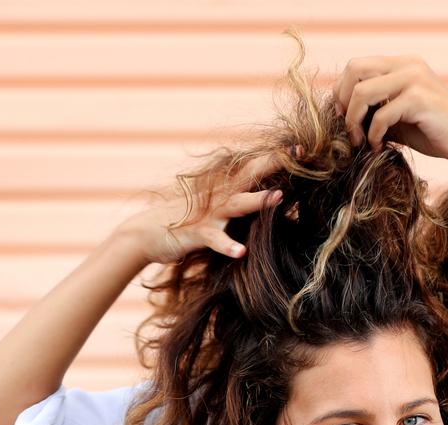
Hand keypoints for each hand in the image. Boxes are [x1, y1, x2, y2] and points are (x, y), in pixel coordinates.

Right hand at [113, 154, 283, 265]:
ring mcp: (208, 214)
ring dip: (258, 201)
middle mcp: (219, 196)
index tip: (303, 147)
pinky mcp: (197, 234)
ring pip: (237, 204)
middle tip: (300, 154)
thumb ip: (235, 202)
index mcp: (224, 189)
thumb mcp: (212, 208)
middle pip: (250, 175)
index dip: (277, 157)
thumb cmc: (182, 222)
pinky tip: (241, 252)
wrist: (144, 234)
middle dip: (275, 164)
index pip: (254, 168)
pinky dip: (227, 246)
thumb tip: (263, 198)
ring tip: (279, 197)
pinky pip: (215, 240)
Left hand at [333, 55, 447, 166]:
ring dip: (354, 121)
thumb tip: (342, 115)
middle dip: (343, 103)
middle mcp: (407, 64)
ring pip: (362, 92)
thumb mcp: (398, 117)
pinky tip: (379, 147)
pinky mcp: (419, 98)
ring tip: (361, 142)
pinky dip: (374, 135)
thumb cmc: (434, 132)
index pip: (356, 66)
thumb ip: (375, 109)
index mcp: (402, 64)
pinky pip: (380, 115)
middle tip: (350, 130)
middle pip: (354, 69)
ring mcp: (414, 78)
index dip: (342, 93)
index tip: (344, 120)